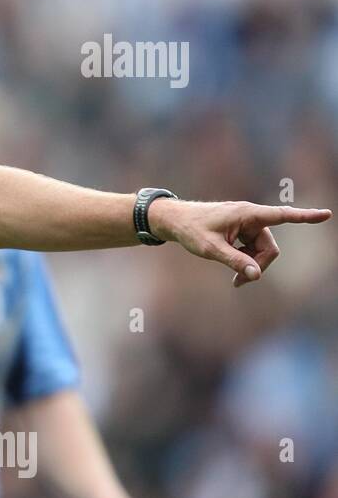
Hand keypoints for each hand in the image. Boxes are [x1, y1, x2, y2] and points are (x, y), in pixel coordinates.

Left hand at [147, 199, 330, 286]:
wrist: (175, 221)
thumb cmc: (190, 230)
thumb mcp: (210, 248)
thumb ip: (234, 261)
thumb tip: (256, 275)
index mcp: (247, 214)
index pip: (281, 215)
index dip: (305, 217)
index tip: (326, 214)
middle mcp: (251, 217)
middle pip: (270, 248)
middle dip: (259, 266)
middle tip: (238, 283)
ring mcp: (248, 225)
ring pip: (263, 251)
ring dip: (252, 266)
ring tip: (234, 281)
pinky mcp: (243, 232)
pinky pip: (254, 251)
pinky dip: (247, 262)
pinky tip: (235, 275)